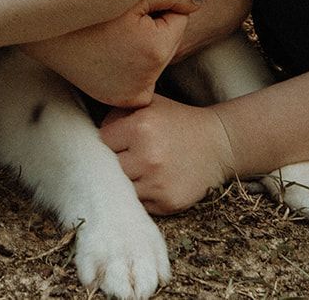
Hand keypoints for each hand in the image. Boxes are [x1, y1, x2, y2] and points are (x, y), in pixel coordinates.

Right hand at [21, 0, 199, 107]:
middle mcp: (146, 80)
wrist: (44, 29)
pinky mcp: (120, 101)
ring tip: (112, 39)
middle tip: (119, 23)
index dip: (159, 8)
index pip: (180, 19)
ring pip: (156, 59)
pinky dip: (133, 69)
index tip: (131, 8)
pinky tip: (111, 57)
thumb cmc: (88, 5)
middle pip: (168, 42)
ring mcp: (131, 95)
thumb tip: (196, 2)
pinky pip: (141, 78)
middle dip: (154, 29)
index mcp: (155, 49)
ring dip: (144, 48)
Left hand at [100, 95, 234, 214]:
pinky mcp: (167, 203)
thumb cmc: (178, 122)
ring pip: (121, 189)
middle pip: (108, 168)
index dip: (110, 141)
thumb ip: (118, 111)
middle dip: (116, 163)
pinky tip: (156, 182)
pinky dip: (143, 196)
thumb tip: (89, 130)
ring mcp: (157, 183)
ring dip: (128, 182)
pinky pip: (139, 204)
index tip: (120, 141)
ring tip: (143, 170)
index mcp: (140, 127)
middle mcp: (148, 157)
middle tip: (130, 157)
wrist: (219, 144)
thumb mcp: (150, 104)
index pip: (101, 141)